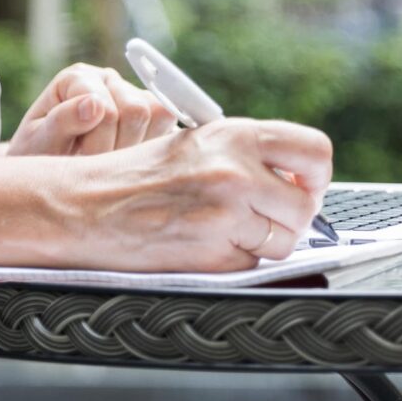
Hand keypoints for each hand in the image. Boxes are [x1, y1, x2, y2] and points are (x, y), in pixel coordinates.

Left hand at [3, 63, 178, 156]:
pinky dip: (155, 151)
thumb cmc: (39, 157)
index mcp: (77, 79)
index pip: (106, 109)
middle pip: (136, 110)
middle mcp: (109, 80)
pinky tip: (129, 164)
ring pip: (159, 116)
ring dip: (136, 151)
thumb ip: (62, 121)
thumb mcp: (37, 144)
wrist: (48, 176)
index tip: (79, 165)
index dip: (96, 144)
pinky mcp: (154, 117)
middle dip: (117, 149)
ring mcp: (134, 96)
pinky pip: (173, 127)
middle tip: (94, 167)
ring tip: (108, 164)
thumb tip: (96, 102)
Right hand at [70, 118, 334, 271]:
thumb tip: (297, 177)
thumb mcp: (196, 144)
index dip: (316, 177)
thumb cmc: (135, 175)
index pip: (315, 152)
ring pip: (283, 241)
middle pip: (306, 207)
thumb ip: (246, 155)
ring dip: (261, 243)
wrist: (85, 206)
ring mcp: (227, 215)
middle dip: (291, 219)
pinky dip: (233, 260)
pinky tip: (203, 244)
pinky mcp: (213, 254)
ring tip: (225, 229)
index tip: (303, 187)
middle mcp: (237, 171)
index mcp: (236, 136)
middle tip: (266, 218)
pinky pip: (250, 264)